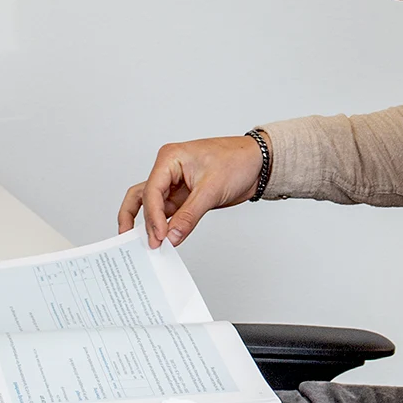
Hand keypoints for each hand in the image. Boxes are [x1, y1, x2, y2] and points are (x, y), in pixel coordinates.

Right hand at [116, 135, 264, 247]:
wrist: (258, 163)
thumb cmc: (237, 160)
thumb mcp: (212, 190)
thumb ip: (189, 215)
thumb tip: (172, 236)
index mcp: (170, 158)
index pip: (152, 190)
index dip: (154, 216)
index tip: (160, 236)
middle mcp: (168, 169)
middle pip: (144, 197)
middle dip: (145, 221)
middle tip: (148, 243)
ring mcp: (175, 183)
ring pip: (152, 205)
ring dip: (151, 224)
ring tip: (150, 244)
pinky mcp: (183, 196)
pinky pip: (168, 212)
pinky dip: (165, 225)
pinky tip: (164, 239)